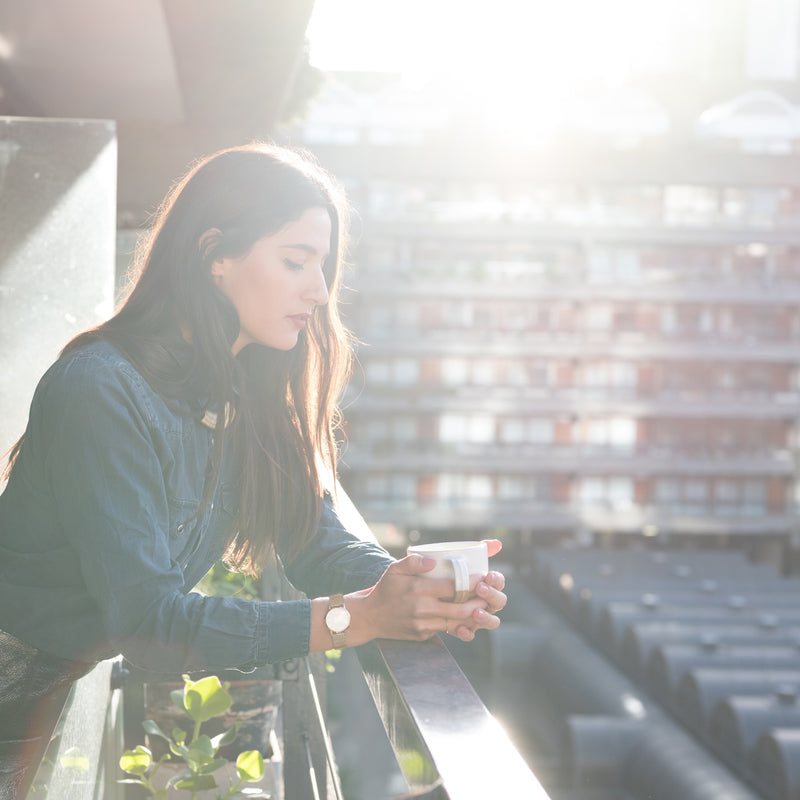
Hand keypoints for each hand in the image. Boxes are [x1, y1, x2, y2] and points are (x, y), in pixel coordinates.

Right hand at [350, 550, 490, 642]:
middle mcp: (422, 610)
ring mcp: (423, 625)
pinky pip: (445, 630)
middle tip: (489, 595)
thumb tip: (433, 561)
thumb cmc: (385, 590)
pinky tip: (467, 617)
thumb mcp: (394, 570)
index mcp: (418, 591)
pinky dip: (458, 625)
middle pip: (460, 609)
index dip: (470, 583)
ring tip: (483, 606)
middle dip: (478, 603)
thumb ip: (413, 562)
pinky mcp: (423, 635)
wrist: (370, 618)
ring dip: (471, 616)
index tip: (482, 577)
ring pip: (455, 623)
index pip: (452, 588)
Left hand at [444, 539, 506, 641]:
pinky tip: (459, 628)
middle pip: (499, 601)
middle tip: (480, 589)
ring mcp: (476, 616)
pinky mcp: (464, 628)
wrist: (417, 593)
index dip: (496, 580)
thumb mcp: (450, 558)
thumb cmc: (440, 572)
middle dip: (493, 596)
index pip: (498, 581)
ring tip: (476, 612)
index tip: (487, 575)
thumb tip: (497, 543)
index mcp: (485, 583)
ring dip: (486, 617)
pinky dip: (467, 632)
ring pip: (492, 621)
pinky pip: (470, 634)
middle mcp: (485, 601)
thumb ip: (473, 549)